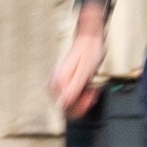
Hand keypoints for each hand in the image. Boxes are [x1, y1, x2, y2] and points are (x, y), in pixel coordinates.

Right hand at [46, 0, 109, 124]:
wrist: (89, 39)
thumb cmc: (89, 51)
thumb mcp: (85, 72)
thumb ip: (73, 89)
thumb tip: (62, 104)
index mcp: (59, 80)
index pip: (65, 106)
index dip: (80, 106)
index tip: (90, 97)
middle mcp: (55, 81)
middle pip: (66, 105)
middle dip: (82, 102)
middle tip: (92, 92)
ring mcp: (58, 81)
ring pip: (69, 101)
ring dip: (82, 99)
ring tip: (91, 88)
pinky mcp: (62, 80)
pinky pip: (70, 94)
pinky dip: (80, 94)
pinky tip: (87, 87)